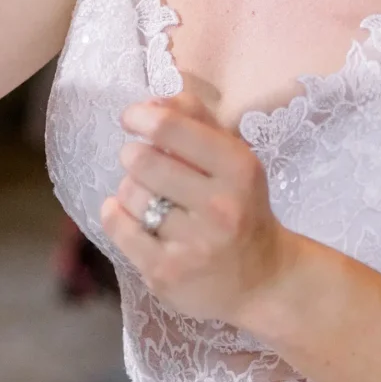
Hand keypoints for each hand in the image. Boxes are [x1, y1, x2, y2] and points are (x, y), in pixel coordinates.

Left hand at [100, 93, 298, 326]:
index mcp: (238, 168)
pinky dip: (115, 214)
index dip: (141, 116)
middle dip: (134, 156)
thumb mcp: (234, 159)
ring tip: (149, 198)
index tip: (132, 119)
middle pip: (143, 160)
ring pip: (129, 193)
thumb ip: (196, 120)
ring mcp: (193, 245)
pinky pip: (118, 227)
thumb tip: (150, 101)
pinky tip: (129, 215)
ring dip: (130, 189)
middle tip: (143, 164)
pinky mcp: (166, 273)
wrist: (265, 281)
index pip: (172, 127)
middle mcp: (219, 207)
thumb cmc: (243, 208)